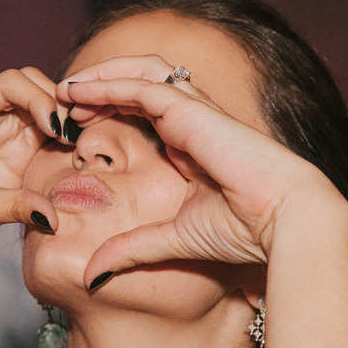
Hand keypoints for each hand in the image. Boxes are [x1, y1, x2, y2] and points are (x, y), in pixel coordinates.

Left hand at [0, 67, 63, 260]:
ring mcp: (2, 127)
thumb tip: (54, 215)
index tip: (55, 127)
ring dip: (64, 117)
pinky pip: (48, 128)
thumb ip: (17, 205)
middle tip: (76, 133)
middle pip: (29, 84)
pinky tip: (77, 150)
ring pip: (43, 102)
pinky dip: (64, 134)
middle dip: (56, 103)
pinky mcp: (18, 146)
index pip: (7, 84)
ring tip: (81, 141)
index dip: (37, 97)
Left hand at [60, 56, 344, 285]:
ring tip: (65, 88)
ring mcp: (194, 112)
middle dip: (100, 86)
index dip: (108, 110)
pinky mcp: (192, 111)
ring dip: (100, 76)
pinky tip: (79, 91)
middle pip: (140, 84)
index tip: (74, 125)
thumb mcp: (172, 240)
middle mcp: (191, 122)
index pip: (144, 113)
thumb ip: (132, 250)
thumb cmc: (244, 230)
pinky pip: (142, 86)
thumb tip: (92, 273)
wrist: (284, 220)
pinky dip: (108, 84)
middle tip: (62, 99)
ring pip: (140, 73)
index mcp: (190, 145)